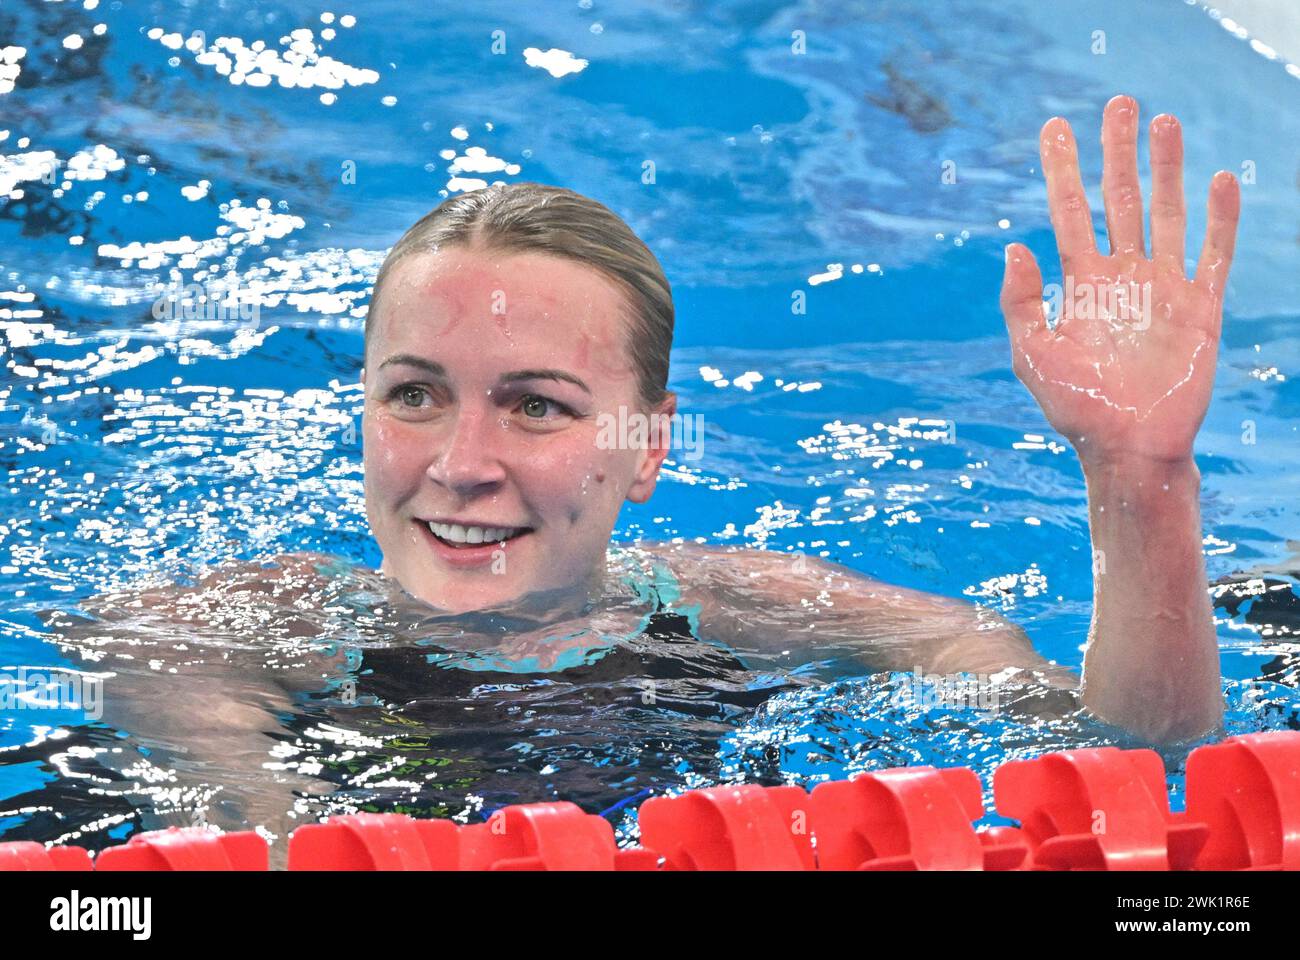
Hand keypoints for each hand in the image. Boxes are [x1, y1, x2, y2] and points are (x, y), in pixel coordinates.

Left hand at [1000, 95, 1239, 467]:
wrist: (1127, 448)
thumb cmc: (1075, 406)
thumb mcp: (1032, 352)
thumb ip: (1020, 301)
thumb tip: (1012, 245)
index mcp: (1080, 284)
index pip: (1070, 213)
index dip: (1062, 171)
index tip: (1054, 129)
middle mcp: (1122, 276)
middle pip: (1121, 199)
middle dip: (1117, 153)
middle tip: (1118, 103)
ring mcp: (1163, 288)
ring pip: (1166, 214)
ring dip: (1167, 169)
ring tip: (1164, 122)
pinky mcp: (1200, 307)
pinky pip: (1213, 253)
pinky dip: (1220, 218)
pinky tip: (1221, 180)